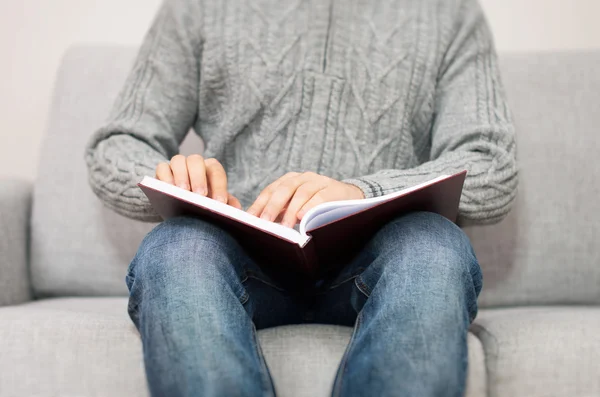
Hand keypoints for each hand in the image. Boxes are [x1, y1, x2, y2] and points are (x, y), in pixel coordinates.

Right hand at [155, 154, 241, 208]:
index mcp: (210, 169)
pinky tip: (168, 191)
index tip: (219, 202)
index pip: (216, 171)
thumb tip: (236, 208)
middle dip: (198, 178)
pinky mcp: (162, 172)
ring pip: (178, 160)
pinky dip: (165, 177)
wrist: (180, 208)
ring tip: (182, 193)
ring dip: (181, 175)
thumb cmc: (202, 206)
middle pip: (196, 161)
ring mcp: (177, 166)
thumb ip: (227, 205)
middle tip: (199, 196)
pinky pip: (162, 168)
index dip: (219, 186)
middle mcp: (194, 163)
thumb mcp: (214, 205)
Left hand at [247, 172, 364, 227]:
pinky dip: (310, 207)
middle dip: (272, 207)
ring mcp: (318, 181)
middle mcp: (302, 178)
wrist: (349, 198)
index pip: (270, 191)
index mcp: (289, 180)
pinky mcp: (332, 189)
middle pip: (283, 189)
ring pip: (301, 193)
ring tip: (284, 227)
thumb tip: (260, 226)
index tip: (250, 219)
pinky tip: (303, 217)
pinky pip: (319, 197)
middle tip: (264, 223)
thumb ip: (281, 212)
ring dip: (291, 211)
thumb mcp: (297, 206)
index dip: (259, 204)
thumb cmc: (317, 205)